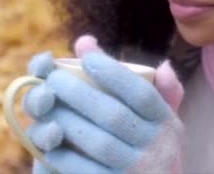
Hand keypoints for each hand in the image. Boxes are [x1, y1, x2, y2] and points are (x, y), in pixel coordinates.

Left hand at [22, 35, 183, 173]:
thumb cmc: (146, 147)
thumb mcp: (157, 118)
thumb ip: (142, 84)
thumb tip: (121, 51)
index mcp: (167, 123)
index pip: (142, 94)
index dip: (114, 73)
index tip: (86, 57)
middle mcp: (158, 148)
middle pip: (115, 116)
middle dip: (80, 93)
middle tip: (53, 78)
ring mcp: (138, 172)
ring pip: (99, 142)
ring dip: (67, 120)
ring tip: (46, 103)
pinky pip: (86, 171)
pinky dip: (65, 153)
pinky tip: (48, 137)